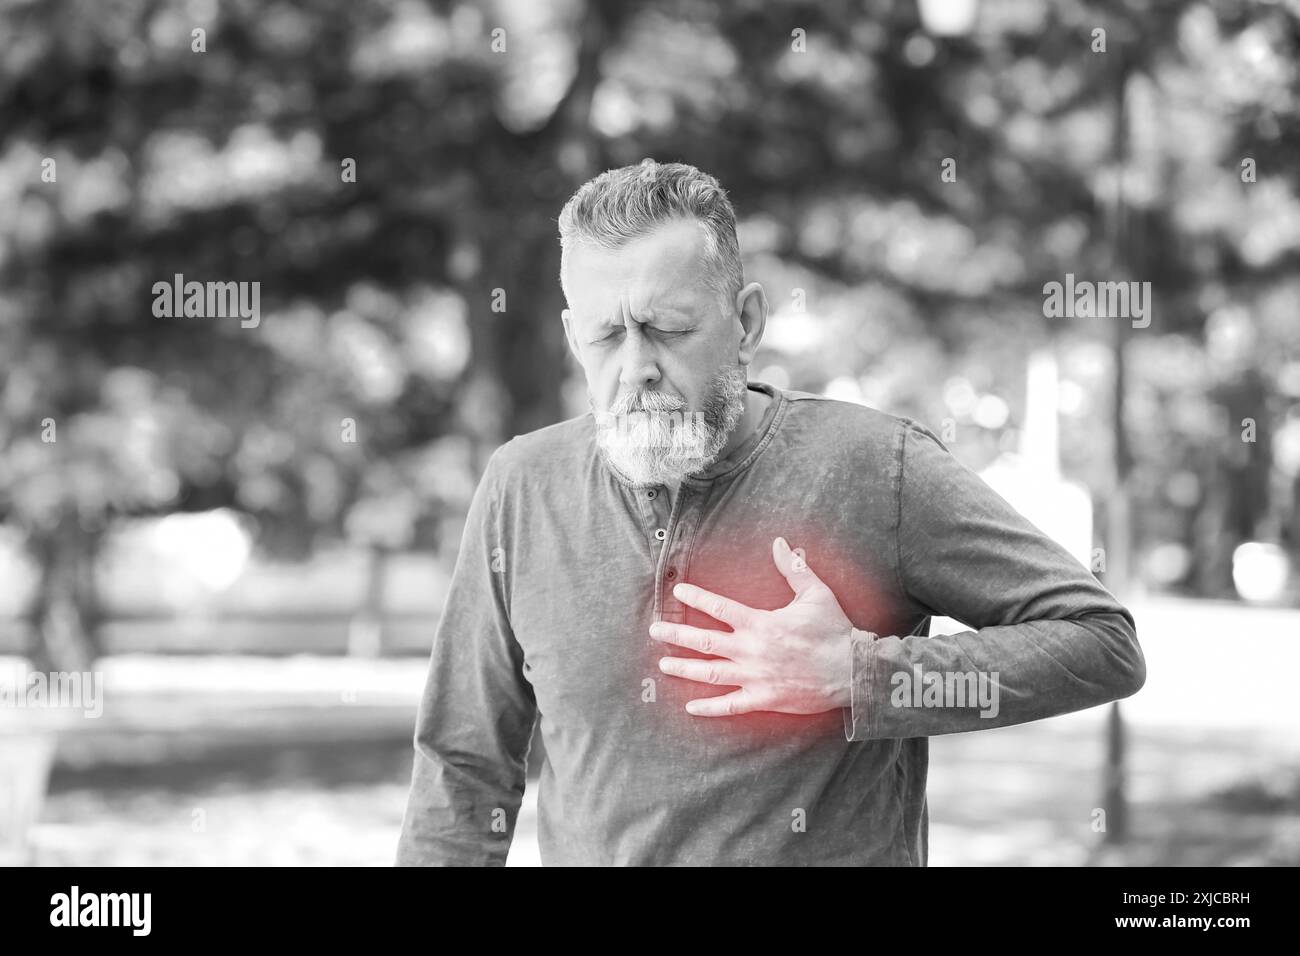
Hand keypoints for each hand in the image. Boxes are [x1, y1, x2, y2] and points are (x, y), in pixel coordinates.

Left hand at [649, 537, 854, 716]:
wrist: (852, 671)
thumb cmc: (834, 631)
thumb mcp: (816, 594)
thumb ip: (793, 568)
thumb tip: (780, 542)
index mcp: (761, 623)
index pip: (720, 607)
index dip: (697, 598)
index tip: (678, 592)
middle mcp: (752, 650)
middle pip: (704, 642)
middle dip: (676, 635)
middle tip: (655, 631)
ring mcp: (755, 677)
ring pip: (710, 673)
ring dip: (684, 669)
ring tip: (664, 665)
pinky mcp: (764, 699)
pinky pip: (731, 705)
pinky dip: (709, 707)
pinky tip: (691, 706)